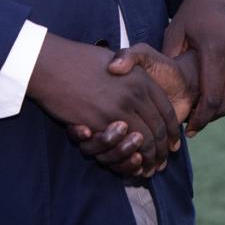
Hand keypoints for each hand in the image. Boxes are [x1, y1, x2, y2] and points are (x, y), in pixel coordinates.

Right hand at [28, 34, 180, 174]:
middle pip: (158, 128)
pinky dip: (130, 159)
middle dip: (162, 149)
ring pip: (144, 140)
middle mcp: (135, 93)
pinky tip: (134, 163)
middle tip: (162, 162)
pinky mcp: (101, 122)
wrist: (52, 63)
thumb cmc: (79, 60)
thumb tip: (141, 84)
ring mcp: (119, 108)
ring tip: (151, 167)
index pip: (166, 110)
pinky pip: (123, 146)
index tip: (172, 143)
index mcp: (141, 78)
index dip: (171, 129)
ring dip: (149, 157)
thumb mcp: (114, 57)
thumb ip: (131, 71)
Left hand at [164, 0, 224, 134]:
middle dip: (211, 117)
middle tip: (195, 123)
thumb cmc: (198, 7)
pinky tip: (224, 99)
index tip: (188, 128)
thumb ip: (169, 62)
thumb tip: (159, 91)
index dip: (200, 119)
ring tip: (208, 113)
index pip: (212, 100)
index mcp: (216, 51)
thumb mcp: (177, 31)